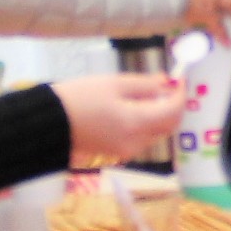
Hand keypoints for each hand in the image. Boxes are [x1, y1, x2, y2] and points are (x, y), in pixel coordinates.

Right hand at [55, 73, 184, 166]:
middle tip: (169, 86)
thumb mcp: (114, 83)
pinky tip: (138, 108)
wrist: (50, 123)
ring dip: (162, 115)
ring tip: (152, 94)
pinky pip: (143, 138)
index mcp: (136, 123)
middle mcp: (136, 142)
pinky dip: (148, 123)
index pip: (173, 111)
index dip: (180, 93)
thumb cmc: (80, 97)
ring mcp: (127, 150)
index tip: (179, 79)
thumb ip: (145, 84)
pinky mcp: (118, 152)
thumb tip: (167, 83)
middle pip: (169, 125)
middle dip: (174, 106)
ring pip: (157, 133)